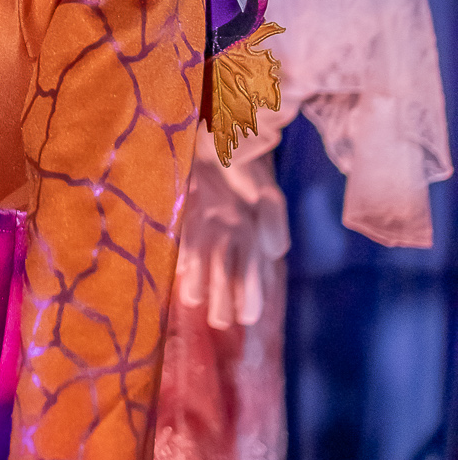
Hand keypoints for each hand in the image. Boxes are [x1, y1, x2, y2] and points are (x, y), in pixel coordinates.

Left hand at [177, 154, 288, 328]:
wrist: (226, 137)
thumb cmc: (249, 169)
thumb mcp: (269, 194)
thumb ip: (275, 221)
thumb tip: (277, 252)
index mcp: (255, 237)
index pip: (256, 274)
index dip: (252, 296)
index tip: (249, 317)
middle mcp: (233, 237)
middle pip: (230, 274)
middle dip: (225, 300)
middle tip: (220, 322)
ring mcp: (212, 227)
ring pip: (209, 261)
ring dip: (202, 282)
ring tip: (194, 301)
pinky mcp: (193, 215)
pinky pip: (189, 239)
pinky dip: (186, 254)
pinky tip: (182, 269)